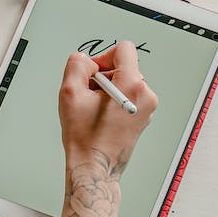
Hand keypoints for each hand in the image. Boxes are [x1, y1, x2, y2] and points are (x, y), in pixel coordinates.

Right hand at [56, 41, 157, 174]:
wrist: (94, 167)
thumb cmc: (85, 136)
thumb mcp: (70, 92)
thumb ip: (77, 64)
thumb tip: (86, 60)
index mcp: (132, 85)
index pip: (124, 49)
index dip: (103, 56)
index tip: (93, 73)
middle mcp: (146, 95)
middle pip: (124, 66)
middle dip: (104, 76)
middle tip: (89, 95)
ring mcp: (147, 108)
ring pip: (125, 81)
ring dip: (108, 89)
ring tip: (95, 109)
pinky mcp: (143, 116)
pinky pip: (129, 96)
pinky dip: (114, 100)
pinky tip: (102, 116)